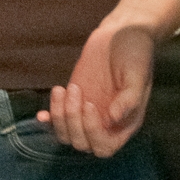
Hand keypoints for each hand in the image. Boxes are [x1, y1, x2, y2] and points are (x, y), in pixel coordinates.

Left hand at [39, 21, 157, 158]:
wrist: (121, 33)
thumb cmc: (136, 52)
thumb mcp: (138, 73)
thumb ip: (130, 98)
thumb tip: (114, 119)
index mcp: (125, 123)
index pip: (105, 146)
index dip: (93, 132)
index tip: (89, 104)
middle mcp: (106, 124)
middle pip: (82, 143)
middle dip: (73, 121)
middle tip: (76, 89)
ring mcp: (88, 114)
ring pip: (66, 134)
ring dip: (60, 117)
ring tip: (64, 88)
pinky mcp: (73, 102)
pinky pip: (57, 121)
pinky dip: (48, 120)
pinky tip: (41, 114)